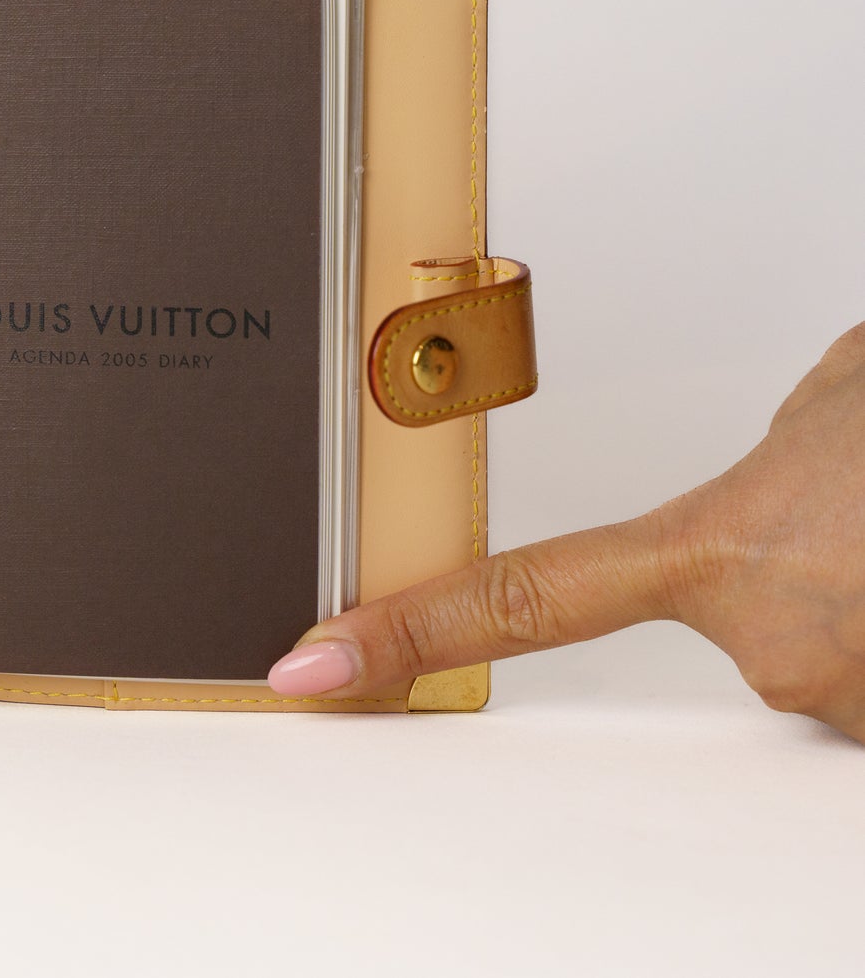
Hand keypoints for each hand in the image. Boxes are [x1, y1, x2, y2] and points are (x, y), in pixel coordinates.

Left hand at [268, 322, 864, 739]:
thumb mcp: (832, 412)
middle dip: (805, 587)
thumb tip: (785, 505)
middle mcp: (782, 654)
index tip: (312, 670)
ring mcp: (861, 710)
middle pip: (751, 645)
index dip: (407, 637)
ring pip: (837, 670)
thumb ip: (775, 471)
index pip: (522, 598)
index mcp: (724, 548)